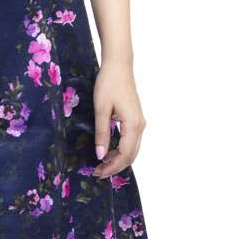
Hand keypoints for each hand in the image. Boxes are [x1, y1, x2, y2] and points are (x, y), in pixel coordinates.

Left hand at [92, 61, 144, 177]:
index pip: (124, 154)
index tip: (97, 173)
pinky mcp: (136, 119)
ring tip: (101, 164)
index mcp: (133, 125)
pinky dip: (121, 150)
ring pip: (132, 149)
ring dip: (118, 159)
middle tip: (97, 173)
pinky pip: (131, 141)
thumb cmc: (108, 84)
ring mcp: (140, 122)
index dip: (112, 167)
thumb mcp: (101, 109)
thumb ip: (102, 133)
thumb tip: (101, 156)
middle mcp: (140, 126)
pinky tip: (109, 151)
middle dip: (115, 166)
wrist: (119, 65)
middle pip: (131, 155)